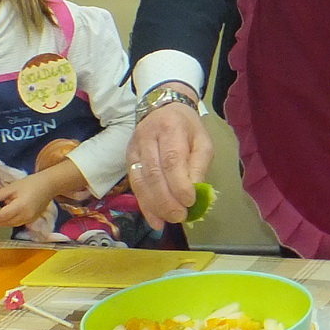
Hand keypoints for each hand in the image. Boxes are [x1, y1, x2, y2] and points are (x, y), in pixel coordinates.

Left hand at [0, 172, 66, 228]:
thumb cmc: (30, 183)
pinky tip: (3, 219)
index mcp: (20, 206)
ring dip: (1, 224)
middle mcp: (25, 215)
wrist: (49, 185)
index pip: (2, 215)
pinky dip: (9, 222)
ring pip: (12, 224)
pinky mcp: (32, 219)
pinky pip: (17, 223)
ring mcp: (30, 219)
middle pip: (6, 222)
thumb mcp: (12, 187)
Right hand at [128, 88, 210, 226]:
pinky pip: (135, 185)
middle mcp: (147, 138)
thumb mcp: (202, 140)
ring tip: (168, 221)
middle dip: (167, 200)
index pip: (171, 159)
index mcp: (170, 129)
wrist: (162, 108)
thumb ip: (199, 164)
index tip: (190, 202)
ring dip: (154, 206)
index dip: (179, 184)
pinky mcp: (127, 159)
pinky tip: (155, 220)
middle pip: (153, 173)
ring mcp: (134, 149)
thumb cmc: (187, 127)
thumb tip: (196, 192)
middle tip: (180, 216)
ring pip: (140, 182)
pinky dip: (144, 206)